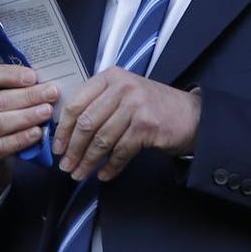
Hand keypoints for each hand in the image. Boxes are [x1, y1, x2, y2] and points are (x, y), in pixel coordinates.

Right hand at [0, 64, 59, 208]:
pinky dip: (20, 138)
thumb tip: (41, 81)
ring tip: (47, 112)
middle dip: (27, 96)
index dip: (8, 74)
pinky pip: (0, 146)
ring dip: (26, 116)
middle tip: (51, 93)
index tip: (33, 76)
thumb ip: (10, 91)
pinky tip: (37, 133)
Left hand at [52, 67, 200, 181]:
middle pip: (86, 123)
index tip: (58, 146)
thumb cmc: (153, 107)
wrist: (192, 115)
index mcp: (110, 78)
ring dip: (88, 161)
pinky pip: (120, 151)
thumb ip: (97, 105)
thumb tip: (66, 132)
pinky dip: (110, 166)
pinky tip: (104, 174)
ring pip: (102, 139)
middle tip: (66, 165)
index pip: (76, 103)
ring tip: (81, 173)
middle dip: (73, 149)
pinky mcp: (147, 126)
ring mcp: (135, 105)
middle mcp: (122, 88)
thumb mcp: (123, 94)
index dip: (63, 129)